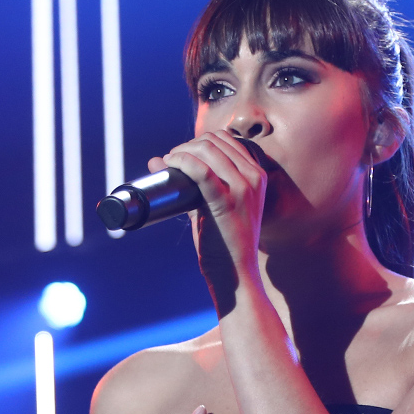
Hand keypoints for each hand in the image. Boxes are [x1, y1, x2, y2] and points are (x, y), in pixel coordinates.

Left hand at [153, 130, 268, 266]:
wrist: (235, 273)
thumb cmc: (223, 242)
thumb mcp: (213, 206)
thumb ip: (190, 182)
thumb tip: (156, 160)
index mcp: (257, 175)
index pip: (226, 140)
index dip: (198, 142)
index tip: (181, 154)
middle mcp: (254, 177)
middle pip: (215, 142)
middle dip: (188, 145)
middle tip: (172, 159)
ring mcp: (243, 188)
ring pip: (207, 151)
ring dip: (182, 151)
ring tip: (169, 163)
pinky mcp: (226, 201)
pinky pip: (201, 170)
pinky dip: (182, 162)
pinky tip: (171, 164)